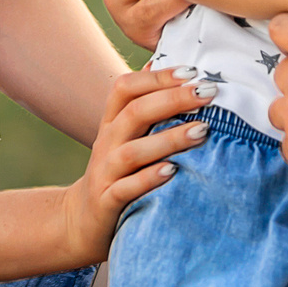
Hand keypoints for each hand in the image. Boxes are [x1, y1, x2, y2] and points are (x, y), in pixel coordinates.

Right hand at [59, 66, 210, 263]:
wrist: (80, 222)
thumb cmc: (115, 174)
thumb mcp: (124, 137)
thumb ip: (141, 105)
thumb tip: (158, 64)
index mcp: (111, 123)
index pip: (126, 88)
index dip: (157, 77)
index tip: (192, 71)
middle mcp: (106, 143)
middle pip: (133, 113)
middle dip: (172, 99)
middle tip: (207, 92)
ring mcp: (104, 173)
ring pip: (132, 151)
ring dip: (168, 139)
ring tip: (202, 130)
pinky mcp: (107, 202)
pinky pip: (126, 189)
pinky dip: (148, 179)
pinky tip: (173, 172)